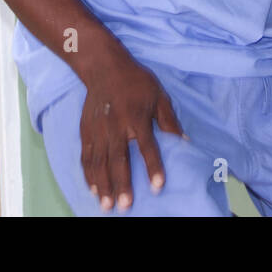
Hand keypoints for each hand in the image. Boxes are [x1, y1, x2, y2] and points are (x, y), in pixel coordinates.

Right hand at [79, 49, 183, 212]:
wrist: (103, 66)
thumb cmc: (136, 81)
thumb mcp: (159, 96)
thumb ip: (169, 120)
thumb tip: (184, 142)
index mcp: (137, 117)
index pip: (147, 146)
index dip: (153, 167)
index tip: (158, 187)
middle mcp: (116, 125)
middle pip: (118, 159)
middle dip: (122, 183)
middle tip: (125, 206)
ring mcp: (98, 129)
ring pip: (99, 161)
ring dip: (103, 184)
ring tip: (107, 205)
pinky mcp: (86, 130)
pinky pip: (86, 156)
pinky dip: (89, 174)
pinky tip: (93, 189)